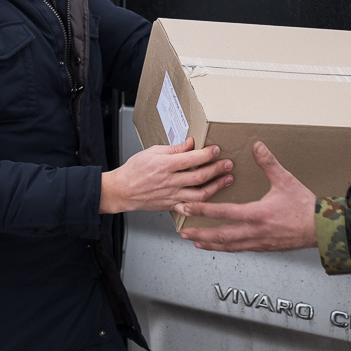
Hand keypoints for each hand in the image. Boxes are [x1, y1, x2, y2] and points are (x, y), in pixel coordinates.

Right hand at [100, 139, 232, 213]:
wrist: (122, 190)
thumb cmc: (134, 170)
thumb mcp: (152, 152)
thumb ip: (173, 149)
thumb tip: (190, 143)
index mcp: (165, 165)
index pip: (191, 159)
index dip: (207, 154)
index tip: (216, 149)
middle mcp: (170, 182)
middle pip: (199, 176)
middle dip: (217, 169)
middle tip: (229, 164)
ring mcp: (172, 195)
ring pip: (199, 195)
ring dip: (216, 187)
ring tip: (228, 179)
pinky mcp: (171, 205)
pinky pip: (190, 208)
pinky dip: (203, 206)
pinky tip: (213, 200)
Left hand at [176, 142, 317, 251]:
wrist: (320, 228)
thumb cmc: (304, 206)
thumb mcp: (286, 180)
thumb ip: (269, 163)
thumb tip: (257, 146)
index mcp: (257, 214)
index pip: (224, 212)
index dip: (203, 210)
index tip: (187, 208)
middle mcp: (254, 231)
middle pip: (220, 235)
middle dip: (199, 233)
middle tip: (183, 231)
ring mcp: (258, 242)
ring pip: (228, 246)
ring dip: (210, 243)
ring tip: (195, 241)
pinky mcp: (263, 247)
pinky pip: (240, 249)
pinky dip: (226, 248)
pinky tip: (220, 246)